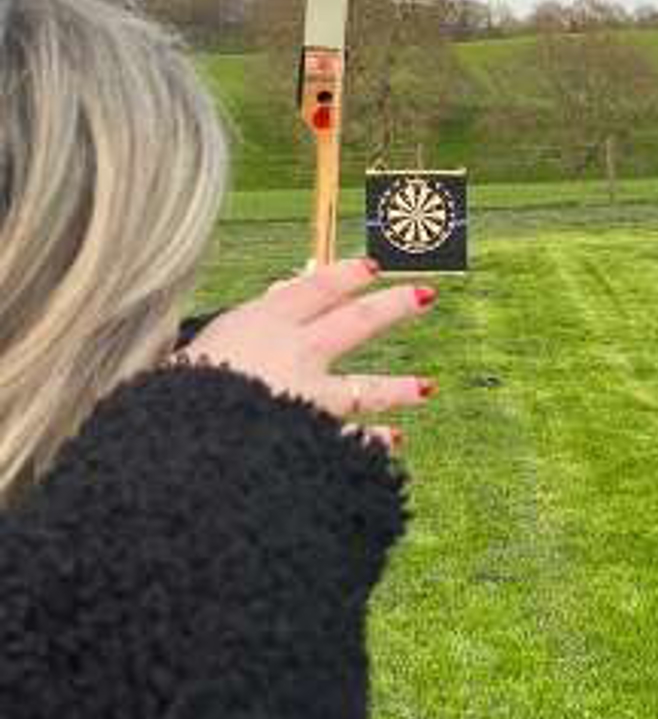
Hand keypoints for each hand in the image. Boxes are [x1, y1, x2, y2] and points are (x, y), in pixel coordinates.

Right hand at [175, 258, 437, 451]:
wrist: (174, 453)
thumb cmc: (170, 396)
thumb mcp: (198, 345)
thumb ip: (241, 325)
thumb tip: (278, 292)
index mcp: (258, 324)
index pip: (314, 288)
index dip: (345, 275)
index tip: (372, 266)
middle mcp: (293, 354)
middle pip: (356, 322)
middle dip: (393, 307)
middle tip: (426, 296)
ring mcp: (309, 399)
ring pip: (367, 388)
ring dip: (398, 388)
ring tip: (426, 390)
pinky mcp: (314, 441)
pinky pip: (354, 440)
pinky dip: (374, 444)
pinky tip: (394, 444)